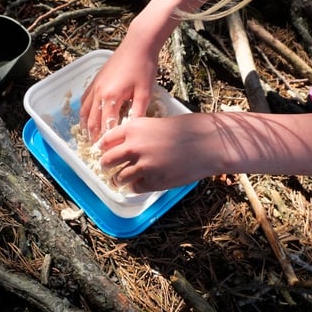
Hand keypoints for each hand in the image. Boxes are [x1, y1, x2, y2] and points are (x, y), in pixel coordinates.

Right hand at [79, 40, 157, 141]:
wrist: (138, 44)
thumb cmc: (144, 67)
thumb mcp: (145, 92)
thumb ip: (138, 112)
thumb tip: (134, 130)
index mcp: (111, 97)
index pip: (106, 125)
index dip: (107, 140)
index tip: (109, 151)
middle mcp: (98, 93)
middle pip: (92, 121)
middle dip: (94, 137)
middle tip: (99, 149)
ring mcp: (94, 86)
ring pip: (85, 112)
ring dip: (87, 126)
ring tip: (91, 138)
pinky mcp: (95, 80)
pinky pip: (84, 100)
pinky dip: (84, 112)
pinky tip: (88, 118)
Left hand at [98, 113, 215, 192]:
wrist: (207, 143)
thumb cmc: (186, 130)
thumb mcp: (156, 123)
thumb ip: (137, 134)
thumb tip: (122, 146)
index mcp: (133, 128)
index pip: (106, 140)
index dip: (104, 147)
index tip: (104, 151)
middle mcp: (134, 147)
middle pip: (107, 160)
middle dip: (106, 165)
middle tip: (107, 168)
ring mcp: (143, 166)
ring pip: (119, 178)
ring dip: (118, 180)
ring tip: (119, 180)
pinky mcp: (153, 181)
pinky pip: (136, 188)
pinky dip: (137, 186)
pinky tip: (143, 182)